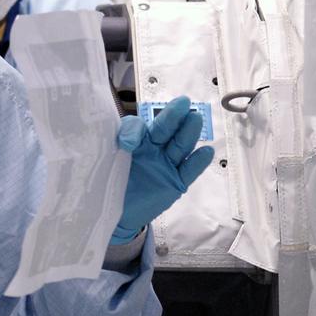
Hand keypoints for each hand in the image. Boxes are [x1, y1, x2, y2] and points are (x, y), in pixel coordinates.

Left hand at [111, 96, 214, 243]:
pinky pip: (188, 172)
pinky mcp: (175, 184)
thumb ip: (118, 144)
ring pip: (179, 147)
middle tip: (183, 102)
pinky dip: (197, 162)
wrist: (114, 213)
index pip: (139, 127)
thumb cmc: (112, 180)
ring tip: (195, 119)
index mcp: (136, 140)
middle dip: (173, 116)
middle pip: (165, 130)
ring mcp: (166, 166)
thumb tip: (128, 141)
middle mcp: (154, 149)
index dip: (134, 130)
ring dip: (188, 133)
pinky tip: (206, 151)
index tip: (128, 143)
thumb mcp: (108, 159)